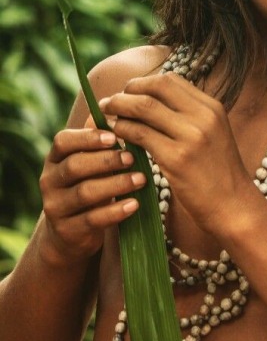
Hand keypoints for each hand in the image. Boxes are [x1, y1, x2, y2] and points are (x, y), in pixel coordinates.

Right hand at [38, 125, 142, 267]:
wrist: (71, 232)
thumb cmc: (90, 185)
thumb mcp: (92, 163)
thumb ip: (102, 141)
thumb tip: (122, 108)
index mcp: (56, 159)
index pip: (63, 141)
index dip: (87, 137)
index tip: (114, 136)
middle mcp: (50, 181)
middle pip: (74, 166)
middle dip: (106, 160)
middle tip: (133, 157)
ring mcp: (56, 207)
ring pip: (84, 193)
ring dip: (116, 184)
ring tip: (142, 179)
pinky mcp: (67, 230)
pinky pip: (92, 219)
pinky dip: (115, 211)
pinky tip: (135, 204)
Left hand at [99, 72, 251, 232]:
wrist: (233, 205)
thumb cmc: (218, 173)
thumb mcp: (212, 135)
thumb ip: (189, 116)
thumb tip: (151, 101)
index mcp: (213, 107)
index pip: (171, 80)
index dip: (144, 83)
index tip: (129, 94)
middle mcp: (204, 116)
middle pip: (156, 87)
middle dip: (127, 91)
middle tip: (111, 102)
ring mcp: (191, 136)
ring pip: (144, 107)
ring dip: (118, 108)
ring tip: (107, 116)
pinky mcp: (176, 158)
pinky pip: (139, 134)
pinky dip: (122, 131)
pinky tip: (116, 137)